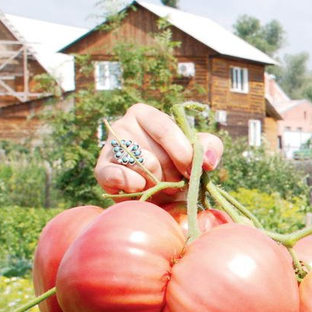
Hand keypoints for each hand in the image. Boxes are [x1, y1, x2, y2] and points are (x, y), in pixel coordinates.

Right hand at [95, 103, 222, 198]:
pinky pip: (116, 176)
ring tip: (158, 184)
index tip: (193, 172)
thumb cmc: (179, 169)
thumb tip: (207, 160)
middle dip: (172, 175)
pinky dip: (135, 186)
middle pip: (155, 153)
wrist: (159, 197)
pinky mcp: (101, 170)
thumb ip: (210, 147)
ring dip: (157, 183)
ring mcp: (109, 147)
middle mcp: (123, 125)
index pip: (164, 128)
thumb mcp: (199, 154)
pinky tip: (141, 188)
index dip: (182, 153)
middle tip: (174, 181)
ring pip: (141, 166)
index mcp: (146, 115)